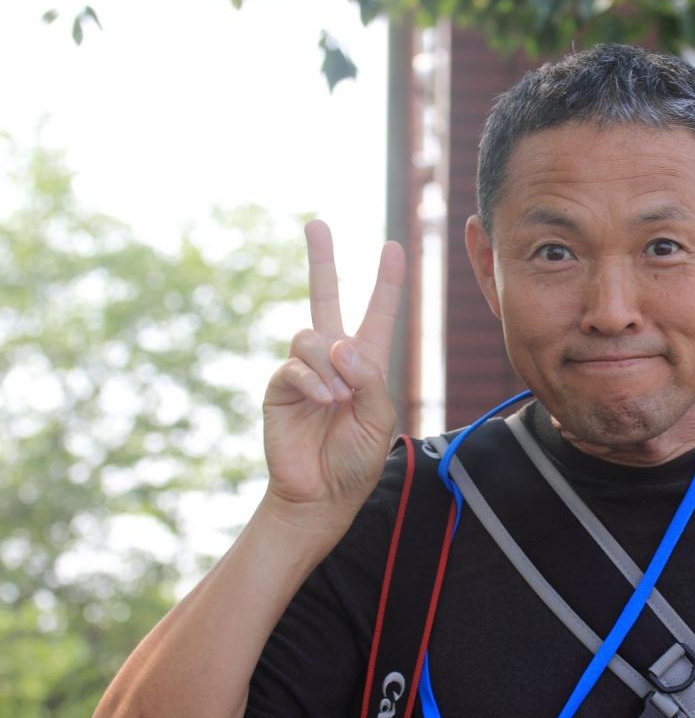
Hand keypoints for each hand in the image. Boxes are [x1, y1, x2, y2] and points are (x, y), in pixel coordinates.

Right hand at [261, 220, 405, 529]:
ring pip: (313, 336)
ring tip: (338, 399)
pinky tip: (323, 400)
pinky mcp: (279, 386)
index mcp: (367, 362)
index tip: (393, 246)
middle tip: (316, 223)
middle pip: (326, 297)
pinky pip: (295, 365)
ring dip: (330, 366)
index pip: (377, 312)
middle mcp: (334, 358)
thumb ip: (368, 377)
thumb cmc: (356, 458)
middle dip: (322, 260)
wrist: (321, 494)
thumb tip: (339, 342)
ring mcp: (305, 370)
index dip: (386, 281)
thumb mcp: (379, 418)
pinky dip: (312, 380)